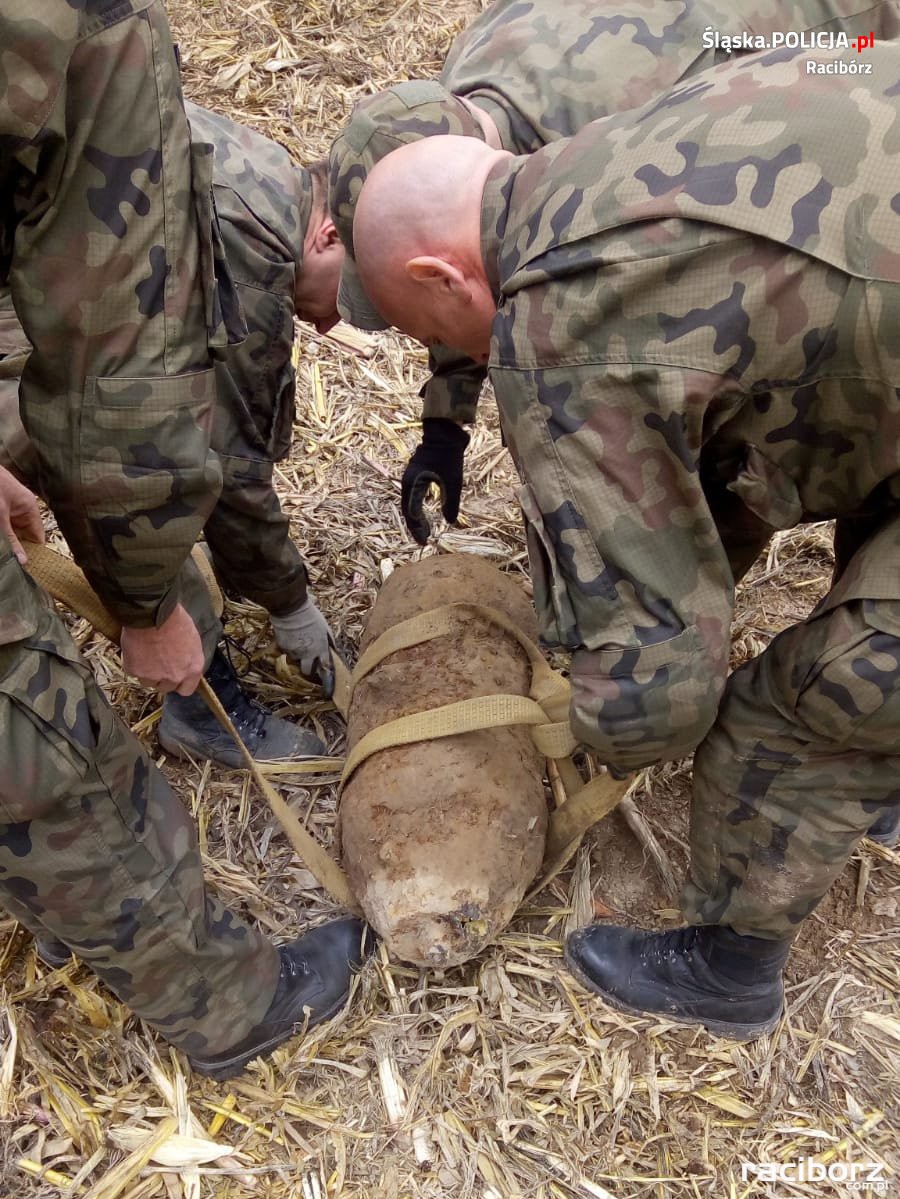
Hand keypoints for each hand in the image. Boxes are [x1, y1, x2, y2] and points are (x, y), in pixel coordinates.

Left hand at [0, 465, 43, 562]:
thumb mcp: (0, 515)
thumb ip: (10, 539)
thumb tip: (23, 561)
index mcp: (30, 508)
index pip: (38, 536)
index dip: (33, 552)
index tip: (28, 568)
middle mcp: (22, 508)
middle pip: (23, 535)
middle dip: (17, 547)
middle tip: (11, 563)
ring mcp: (9, 508)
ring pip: (11, 531)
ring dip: (6, 540)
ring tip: (5, 552)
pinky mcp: (1, 508)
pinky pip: (4, 526)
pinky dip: (3, 534)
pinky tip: (2, 543)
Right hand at [120, 603, 204, 694]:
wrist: (152, 614)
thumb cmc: (174, 620)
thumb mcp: (192, 639)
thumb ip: (188, 657)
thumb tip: (184, 661)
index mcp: (193, 668)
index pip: (187, 690)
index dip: (179, 684)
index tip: (174, 676)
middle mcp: (175, 676)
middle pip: (166, 687)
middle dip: (162, 677)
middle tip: (157, 661)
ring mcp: (155, 676)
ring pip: (149, 682)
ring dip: (147, 672)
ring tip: (146, 654)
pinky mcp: (136, 671)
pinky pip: (134, 672)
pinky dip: (133, 663)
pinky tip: (136, 649)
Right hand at [271, 597, 337, 698]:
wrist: (291, 609)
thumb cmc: (311, 616)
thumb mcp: (325, 628)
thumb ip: (329, 642)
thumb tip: (335, 652)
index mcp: (321, 648)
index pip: (326, 670)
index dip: (328, 683)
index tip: (328, 694)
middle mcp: (308, 654)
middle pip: (308, 671)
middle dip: (308, 670)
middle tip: (308, 662)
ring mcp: (294, 652)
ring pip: (296, 661)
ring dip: (298, 656)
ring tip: (299, 642)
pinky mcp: (283, 648)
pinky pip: (286, 652)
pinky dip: (289, 647)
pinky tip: (290, 637)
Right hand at [400, 418, 469, 544]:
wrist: (445, 432)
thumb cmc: (448, 455)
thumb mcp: (453, 481)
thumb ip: (451, 502)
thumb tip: (450, 522)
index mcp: (412, 484)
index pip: (411, 513)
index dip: (417, 529)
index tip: (425, 541)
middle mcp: (408, 482)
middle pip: (408, 510)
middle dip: (416, 526)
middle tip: (425, 540)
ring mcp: (412, 478)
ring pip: (410, 504)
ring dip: (417, 518)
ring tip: (425, 530)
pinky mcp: (418, 474)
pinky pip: (415, 496)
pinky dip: (419, 507)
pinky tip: (427, 513)